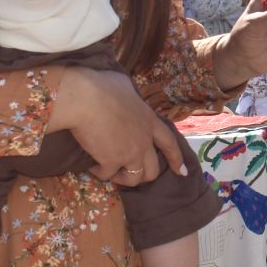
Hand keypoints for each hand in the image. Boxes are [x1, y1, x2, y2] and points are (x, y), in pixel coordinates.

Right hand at [46, 67, 185, 184]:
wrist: (83, 99)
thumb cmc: (102, 86)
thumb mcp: (125, 87)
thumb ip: (131, 97)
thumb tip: (126, 94)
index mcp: (150, 122)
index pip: (170, 144)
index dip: (176, 159)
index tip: (182, 172)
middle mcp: (144, 141)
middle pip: (153, 169)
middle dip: (144, 175)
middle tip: (130, 173)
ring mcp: (130, 154)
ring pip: (134, 179)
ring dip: (122, 178)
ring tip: (111, 173)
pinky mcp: (111, 162)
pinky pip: (107, 175)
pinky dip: (99, 172)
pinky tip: (91, 166)